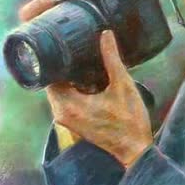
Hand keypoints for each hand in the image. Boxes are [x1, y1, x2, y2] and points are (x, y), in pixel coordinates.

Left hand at [46, 30, 152, 166]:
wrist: (135, 148)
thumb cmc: (130, 119)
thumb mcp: (123, 84)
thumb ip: (112, 58)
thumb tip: (105, 35)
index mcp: (69, 105)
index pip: (50, 76)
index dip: (58, 59)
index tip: (69, 45)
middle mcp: (62, 114)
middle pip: (54, 82)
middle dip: (65, 67)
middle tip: (79, 48)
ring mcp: (67, 120)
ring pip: (61, 90)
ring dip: (71, 77)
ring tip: (86, 59)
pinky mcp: (75, 122)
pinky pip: (67, 99)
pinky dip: (75, 88)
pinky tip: (91, 77)